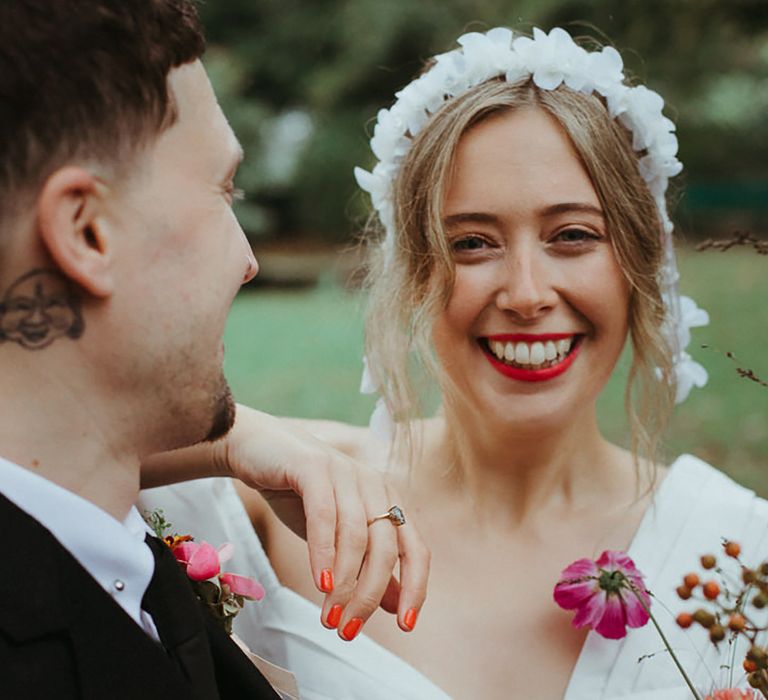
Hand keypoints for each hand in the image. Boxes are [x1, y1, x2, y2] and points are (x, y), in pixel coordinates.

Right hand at [218, 404, 429, 639]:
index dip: (415, 587)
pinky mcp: (315, 466)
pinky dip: (325, 553)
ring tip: (329, 616)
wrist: (256, 449)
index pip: (416, 549)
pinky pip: (325, 516)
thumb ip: (366, 566)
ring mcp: (346, 472)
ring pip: (357, 536)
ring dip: (345, 583)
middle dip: (369, 596)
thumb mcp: (336, 536)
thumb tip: (394, 605)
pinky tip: (321, 582)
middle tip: (347, 630)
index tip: (405, 625)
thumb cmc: (298, 494)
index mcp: (388, 500)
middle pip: (386, 549)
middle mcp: (374, 484)